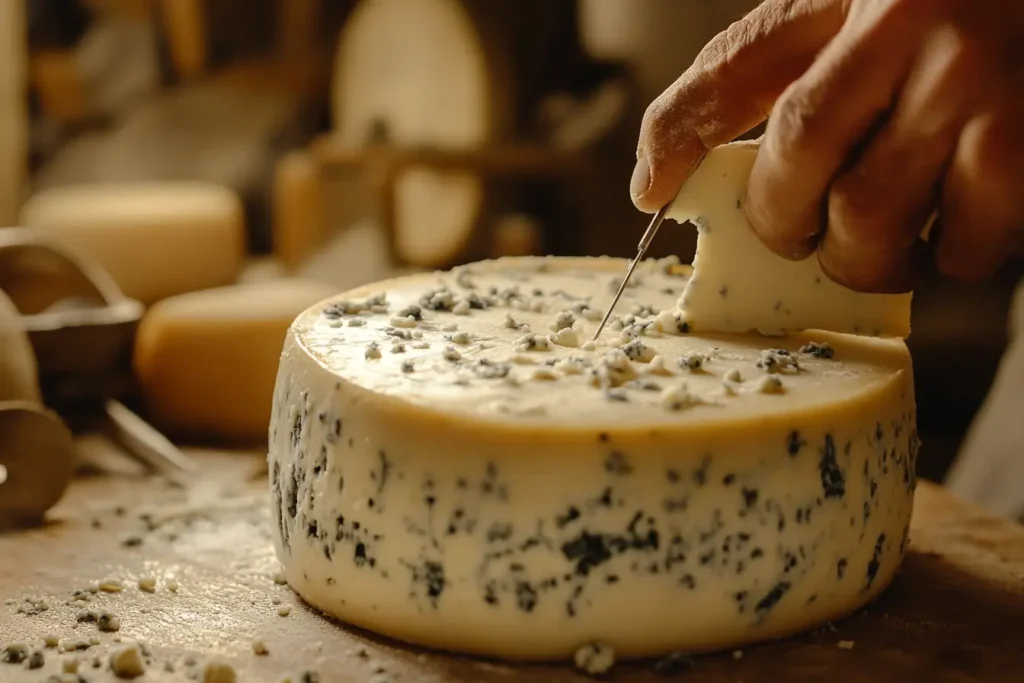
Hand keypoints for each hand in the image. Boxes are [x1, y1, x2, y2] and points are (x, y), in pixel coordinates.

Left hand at [631, 0, 1023, 292]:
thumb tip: (666, 173)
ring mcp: (977, 78)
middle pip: (798, 151)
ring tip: (876, 252)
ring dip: (863, 257)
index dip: (678, 136)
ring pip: (871, 215)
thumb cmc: (962, 6)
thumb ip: (789, 63)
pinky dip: (953, 254)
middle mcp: (908, 17)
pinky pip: (966, 237)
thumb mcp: (865, 3)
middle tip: (796, 240)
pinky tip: (958, 227)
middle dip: (781, 221)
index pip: (736, 67)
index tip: (651, 194)